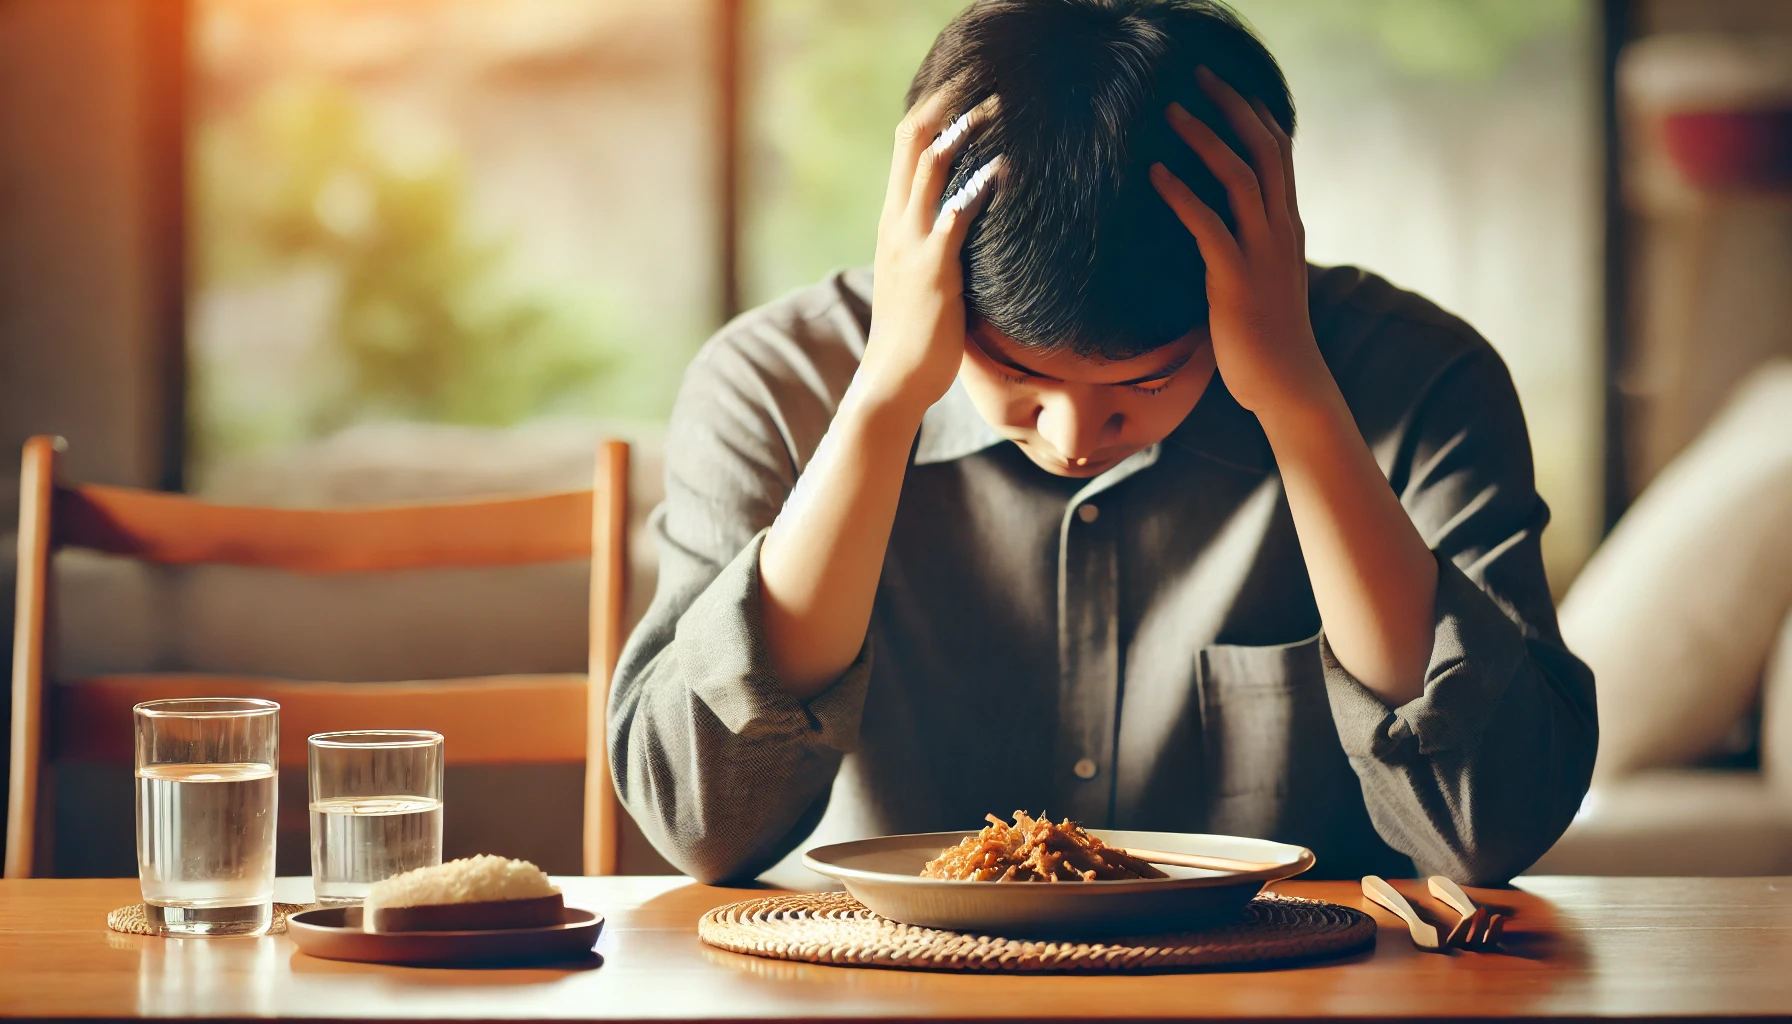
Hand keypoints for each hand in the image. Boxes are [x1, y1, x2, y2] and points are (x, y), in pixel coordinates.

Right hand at [857, 90, 1000, 419]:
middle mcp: (897, 222)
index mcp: (894, 221)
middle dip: (947, 104)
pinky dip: (981, 186)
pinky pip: (956, 215)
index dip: (933, 110)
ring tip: (998, 108)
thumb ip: (937, 248)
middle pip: (913, 140)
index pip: (907, 147)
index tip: (965, 89)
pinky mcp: (934, 268)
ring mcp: (912, 243)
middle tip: (983, 80)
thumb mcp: (921, 278)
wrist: (893, 380)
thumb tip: (968, 232)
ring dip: (966, 130)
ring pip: (931, 165)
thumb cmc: (915, 336)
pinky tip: (1006, 170)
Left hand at [1149, 67, 1327, 418]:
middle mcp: (1282, 230)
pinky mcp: (1236, 280)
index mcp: (1288, 226)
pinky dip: (1181, 194)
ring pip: (1240, 177)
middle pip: (1265, 149)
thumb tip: (1217, 227)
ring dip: (1203, 140)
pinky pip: (1208, 224)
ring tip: (1169, 114)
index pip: (1280, 153)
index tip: (1226, 86)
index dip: (1254, 113)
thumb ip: (1248, 246)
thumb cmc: (1268, 338)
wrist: (1289, 385)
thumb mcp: (1263, 279)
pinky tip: (1154, 175)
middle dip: (1231, 106)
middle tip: (1197, 76)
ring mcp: (1262, 253)